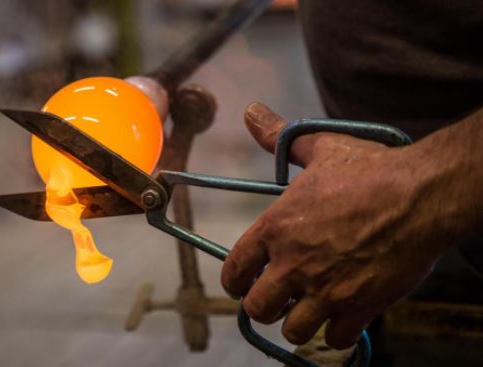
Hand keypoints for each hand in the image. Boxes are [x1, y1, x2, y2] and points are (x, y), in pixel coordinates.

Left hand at [221, 103, 451, 348]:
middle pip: (257, 308)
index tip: (243, 281)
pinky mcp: (360, 307)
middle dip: (263, 304)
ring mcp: (327, 290)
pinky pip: (335, 339)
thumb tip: (251, 112)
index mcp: (277, 228)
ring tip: (307, 306)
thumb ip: (279, 137)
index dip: (234, 279)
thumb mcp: (320, 148)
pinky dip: (335, 331)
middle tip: (278, 295)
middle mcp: (294, 264)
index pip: (234, 270)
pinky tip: (341, 312)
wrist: (422, 194)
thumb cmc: (370, 170)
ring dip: (297, 321)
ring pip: (293, 330)